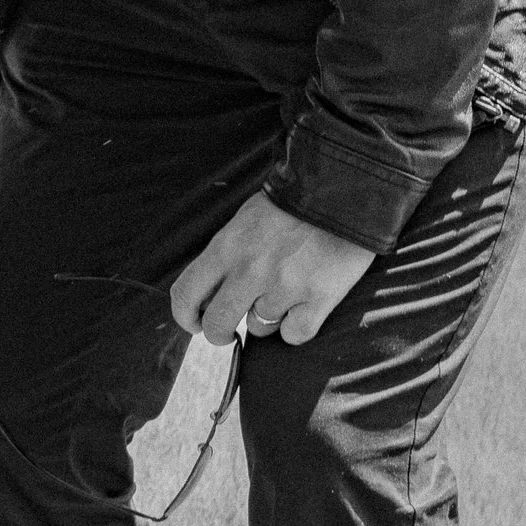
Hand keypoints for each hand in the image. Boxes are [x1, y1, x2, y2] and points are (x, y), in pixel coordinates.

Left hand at [171, 191, 373, 345]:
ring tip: (280, 295)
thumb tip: (207, 295)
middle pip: (217, 323)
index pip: (185, 294)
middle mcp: (249, 271)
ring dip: (265, 319)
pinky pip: (294, 334)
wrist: (341, 191)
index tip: (194, 323)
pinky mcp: (319, 298)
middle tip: (227, 332)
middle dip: (218, 333)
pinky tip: (301, 309)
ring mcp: (285, 286)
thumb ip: (224, 257)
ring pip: (259, 328)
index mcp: (225, 248)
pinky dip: (295, 328)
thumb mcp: (242, 223)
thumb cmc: (289, 208)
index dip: (184, 316)